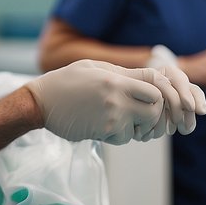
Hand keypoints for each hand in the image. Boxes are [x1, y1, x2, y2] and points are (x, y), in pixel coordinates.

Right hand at [26, 60, 204, 143]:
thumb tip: (153, 78)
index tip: (164, 99)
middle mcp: (117, 96)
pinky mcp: (103, 132)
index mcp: (116, 78)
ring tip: (128, 119)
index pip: (157, 83)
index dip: (166, 91)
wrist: (39, 103)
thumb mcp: (96, 68)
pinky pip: (127, 136)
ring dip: (142, 125)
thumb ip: (124, 73)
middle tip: (150, 115)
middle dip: (159, 112)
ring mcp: (111, 116)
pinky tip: (108, 126)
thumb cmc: (67, 82)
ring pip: (145, 124)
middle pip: (157, 106)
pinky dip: (124, 134)